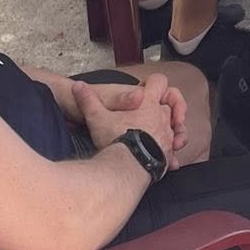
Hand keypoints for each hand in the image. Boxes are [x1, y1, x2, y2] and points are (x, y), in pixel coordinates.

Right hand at [73, 73, 187, 160]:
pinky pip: (171, 151)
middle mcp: (161, 117)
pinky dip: (166, 153)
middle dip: (160, 110)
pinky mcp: (167, 154)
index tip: (147, 89)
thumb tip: (77, 87)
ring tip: (153, 137)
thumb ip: (88, 100)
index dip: (155, 83)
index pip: (160, 82)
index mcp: (148, 103)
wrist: (127, 167)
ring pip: (173, 129)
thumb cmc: (115, 139)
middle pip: (168, 106)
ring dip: (165, 132)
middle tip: (147, 115)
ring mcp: (166, 136)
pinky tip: (156, 158)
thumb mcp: (97, 118)